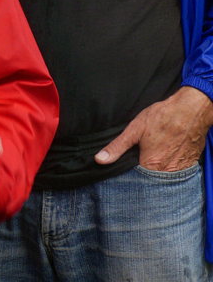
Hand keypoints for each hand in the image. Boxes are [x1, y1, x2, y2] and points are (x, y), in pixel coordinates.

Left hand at [95, 86, 212, 170]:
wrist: (191, 111)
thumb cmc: (162, 118)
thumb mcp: (134, 130)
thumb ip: (117, 147)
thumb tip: (99, 159)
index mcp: (151, 166)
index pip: (135, 180)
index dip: (128, 175)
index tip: (125, 169)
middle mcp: (167, 173)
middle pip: (150, 181)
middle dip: (142, 175)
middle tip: (140, 158)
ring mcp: (181, 171)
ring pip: (163, 178)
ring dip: (156, 172)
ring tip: (153, 157)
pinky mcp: (190, 166)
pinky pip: (176, 173)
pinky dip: (169, 168)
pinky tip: (165, 156)